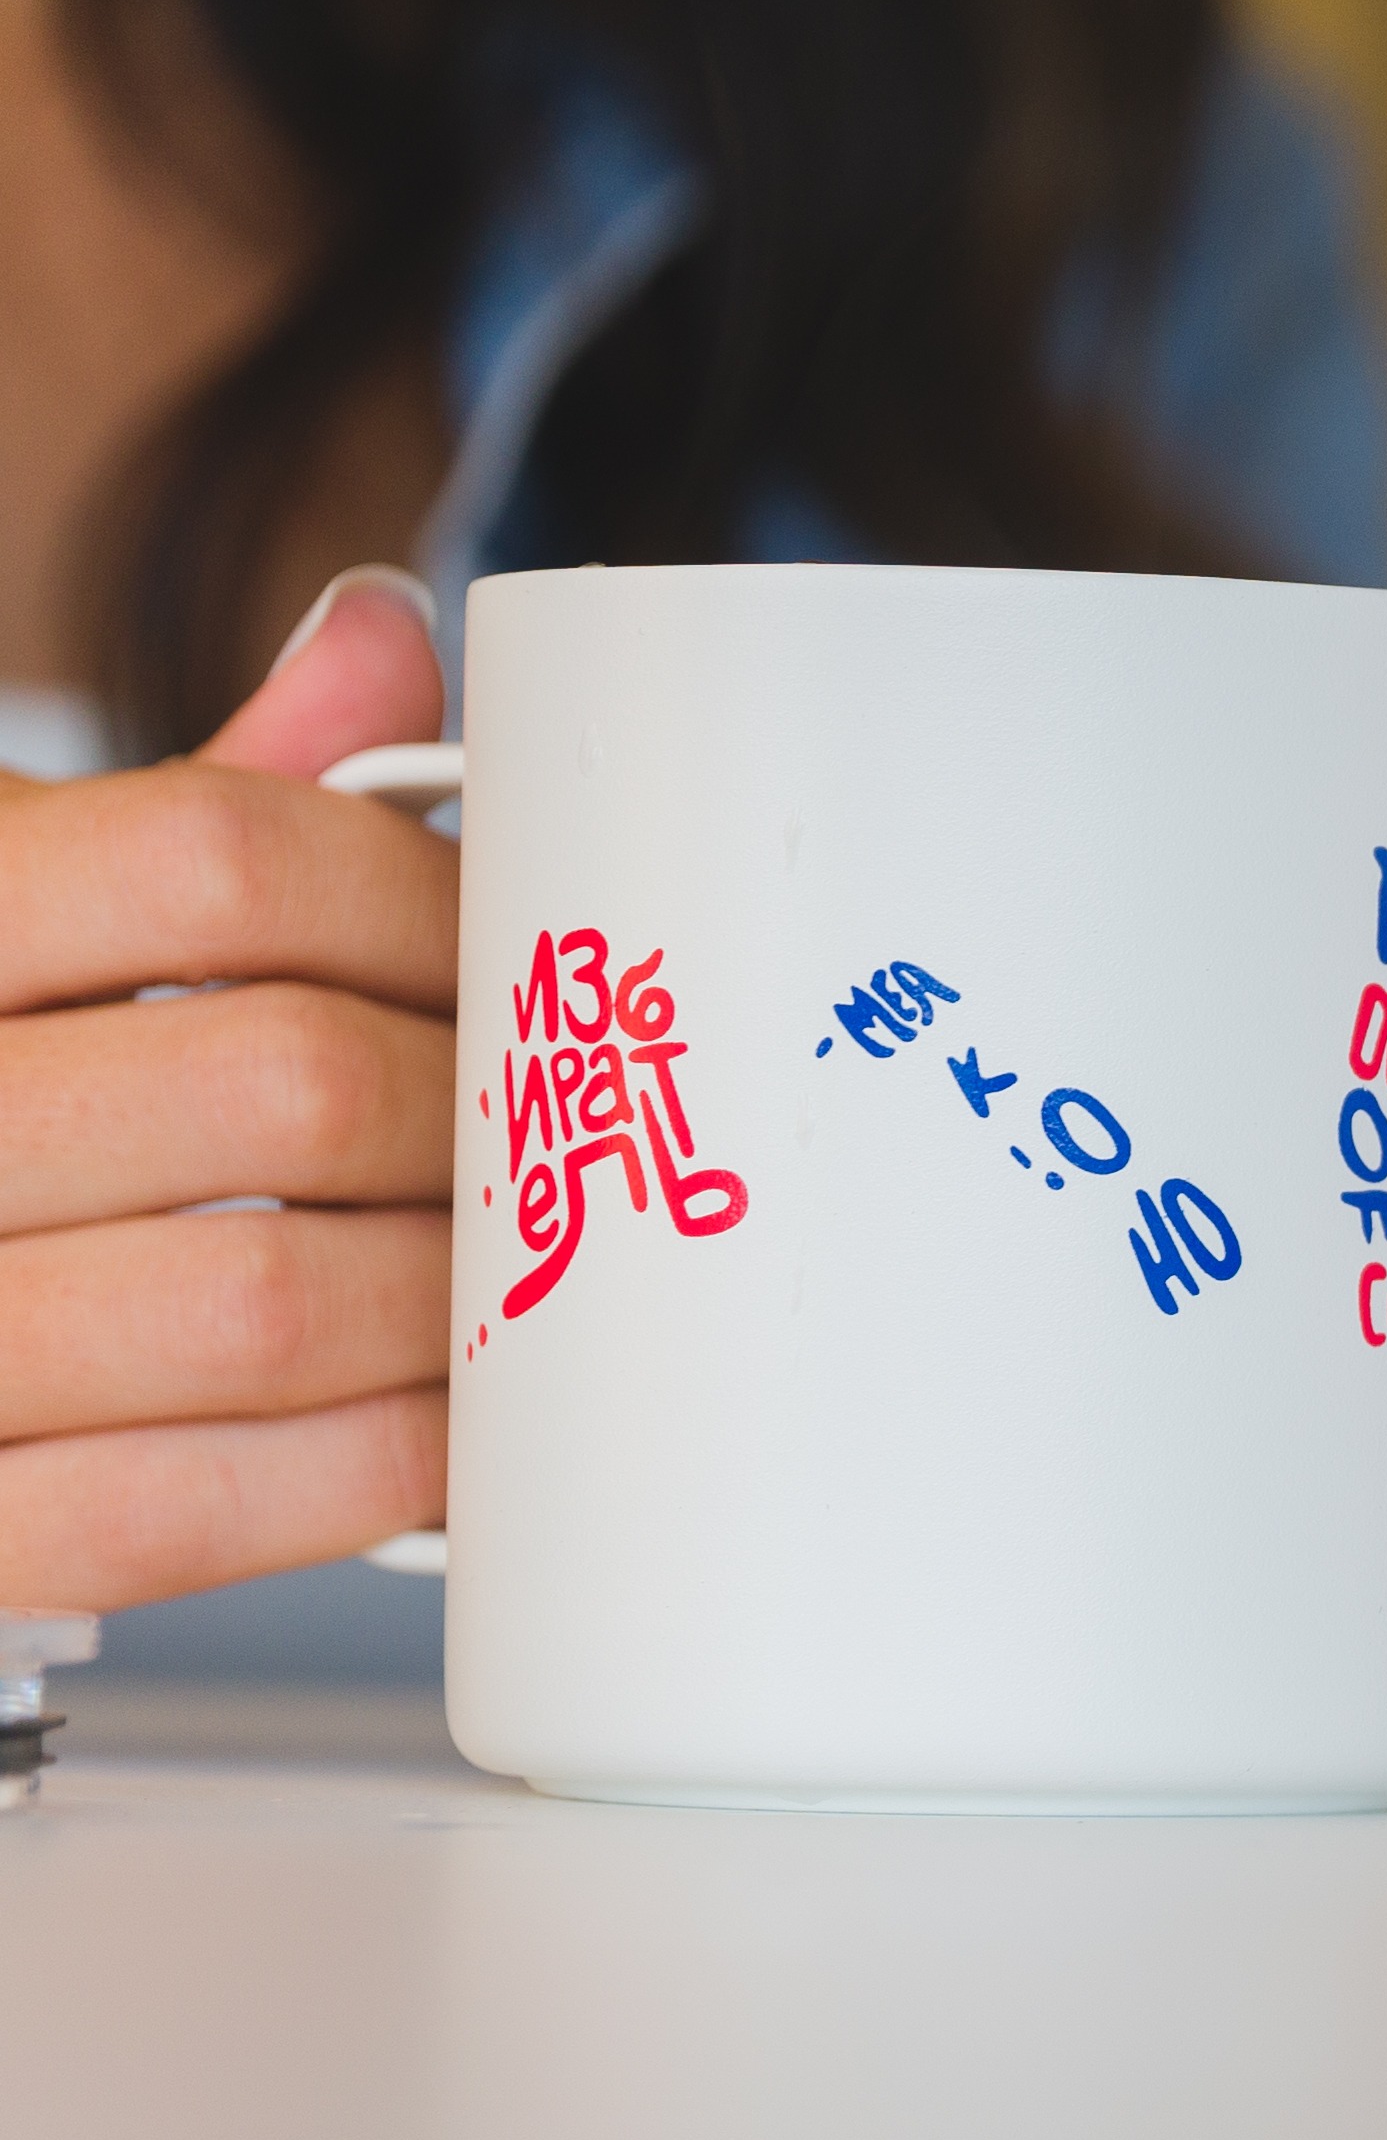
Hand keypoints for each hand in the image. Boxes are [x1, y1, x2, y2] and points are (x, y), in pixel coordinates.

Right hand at [0, 569, 459, 1611]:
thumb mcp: (27, 908)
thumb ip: (203, 799)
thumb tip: (385, 634)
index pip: (222, 857)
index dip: (426, 905)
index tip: (527, 957)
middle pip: (287, 1083)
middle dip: (483, 1118)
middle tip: (579, 1137)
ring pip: (265, 1304)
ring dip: (463, 1302)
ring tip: (549, 1278)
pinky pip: (193, 1505)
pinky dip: (373, 1468)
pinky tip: (461, 1432)